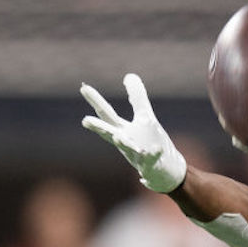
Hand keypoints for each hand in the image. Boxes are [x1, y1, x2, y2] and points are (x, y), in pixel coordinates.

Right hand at [81, 74, 186, 192]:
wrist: (164, 171)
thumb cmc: (149, 143)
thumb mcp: (145, 117)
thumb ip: (137, 97)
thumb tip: (129, 75)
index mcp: (123, 130)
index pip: (107, 114)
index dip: (96, 101)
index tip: (83, 87)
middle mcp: (127, 142)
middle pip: (110, 132)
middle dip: (99, 126)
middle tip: (85, 120)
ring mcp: (137, 155)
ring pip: (128, 149)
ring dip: (122, 142)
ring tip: (118, 136)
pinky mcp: (152, 165)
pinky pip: (152, 160)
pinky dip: (153, 154)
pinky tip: (155, 149)